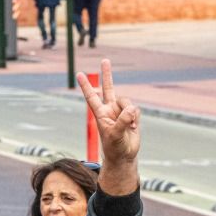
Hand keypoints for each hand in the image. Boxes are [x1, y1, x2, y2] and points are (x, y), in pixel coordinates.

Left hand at [77, 59, 139, 178]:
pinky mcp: (131, 115)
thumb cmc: (114, 147)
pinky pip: (136, 110)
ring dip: (130, 113)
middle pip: (108, 88)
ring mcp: (120, 111)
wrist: (124, 155)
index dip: (86, 85)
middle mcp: (109, 110)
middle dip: (107, 74)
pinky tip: (133, 128)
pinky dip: (136, 118)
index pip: (92, 96)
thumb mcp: (115, 135)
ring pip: (127, 101)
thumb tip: (131, 109)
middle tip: (104, 60)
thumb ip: (122, 121)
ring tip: (130, 126)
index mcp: (100, 114)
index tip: (79, 74)